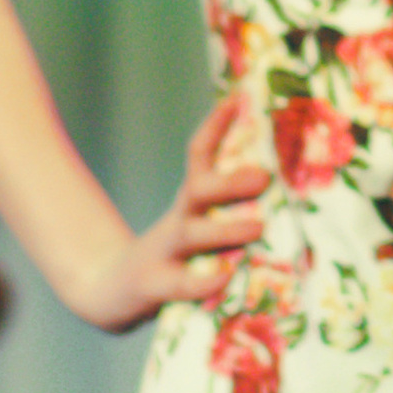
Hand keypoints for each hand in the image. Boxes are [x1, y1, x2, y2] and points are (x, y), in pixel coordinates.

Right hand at [64, 105, 267, 329]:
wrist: (112, 293)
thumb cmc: (175, 257)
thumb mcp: (197, 226)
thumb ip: (230, 209)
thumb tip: (280, 180)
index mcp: (189, 203)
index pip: (198, 154)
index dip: (215, 126)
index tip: (238, 99)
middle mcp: (177, 221)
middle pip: (198, 191)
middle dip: (230, 182)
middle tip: (264, 177)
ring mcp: (163, 253)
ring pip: (192, 235)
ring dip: (225, 230)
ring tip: (258, 228)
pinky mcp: (154, 286)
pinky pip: (181, 284)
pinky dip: (203, 283)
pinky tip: (225, 279)